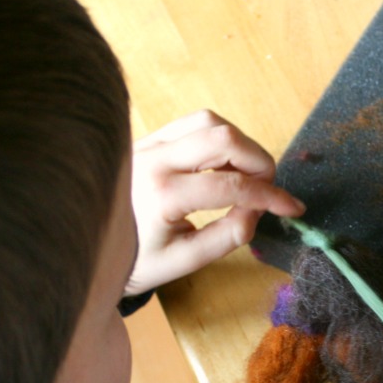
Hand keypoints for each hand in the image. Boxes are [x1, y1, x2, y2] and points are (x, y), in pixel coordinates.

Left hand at [125, 110, 303, 295]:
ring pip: (209, 121)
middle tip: (268, 188)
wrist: (90, 243)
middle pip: (223, 137)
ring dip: (239, 145)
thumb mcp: (183, 261)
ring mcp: (149, 143)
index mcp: (162, 195)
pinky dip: (218, 138)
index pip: (232, 185)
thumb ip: (226, 238)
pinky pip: (192, 123)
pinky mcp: (148, 138)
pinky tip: (222, 166)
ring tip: (245, 177)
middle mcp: (154, 159)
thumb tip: (257, 212)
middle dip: (259, 160)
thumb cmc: (136, 259)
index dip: (271, 196)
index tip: (293, 207)